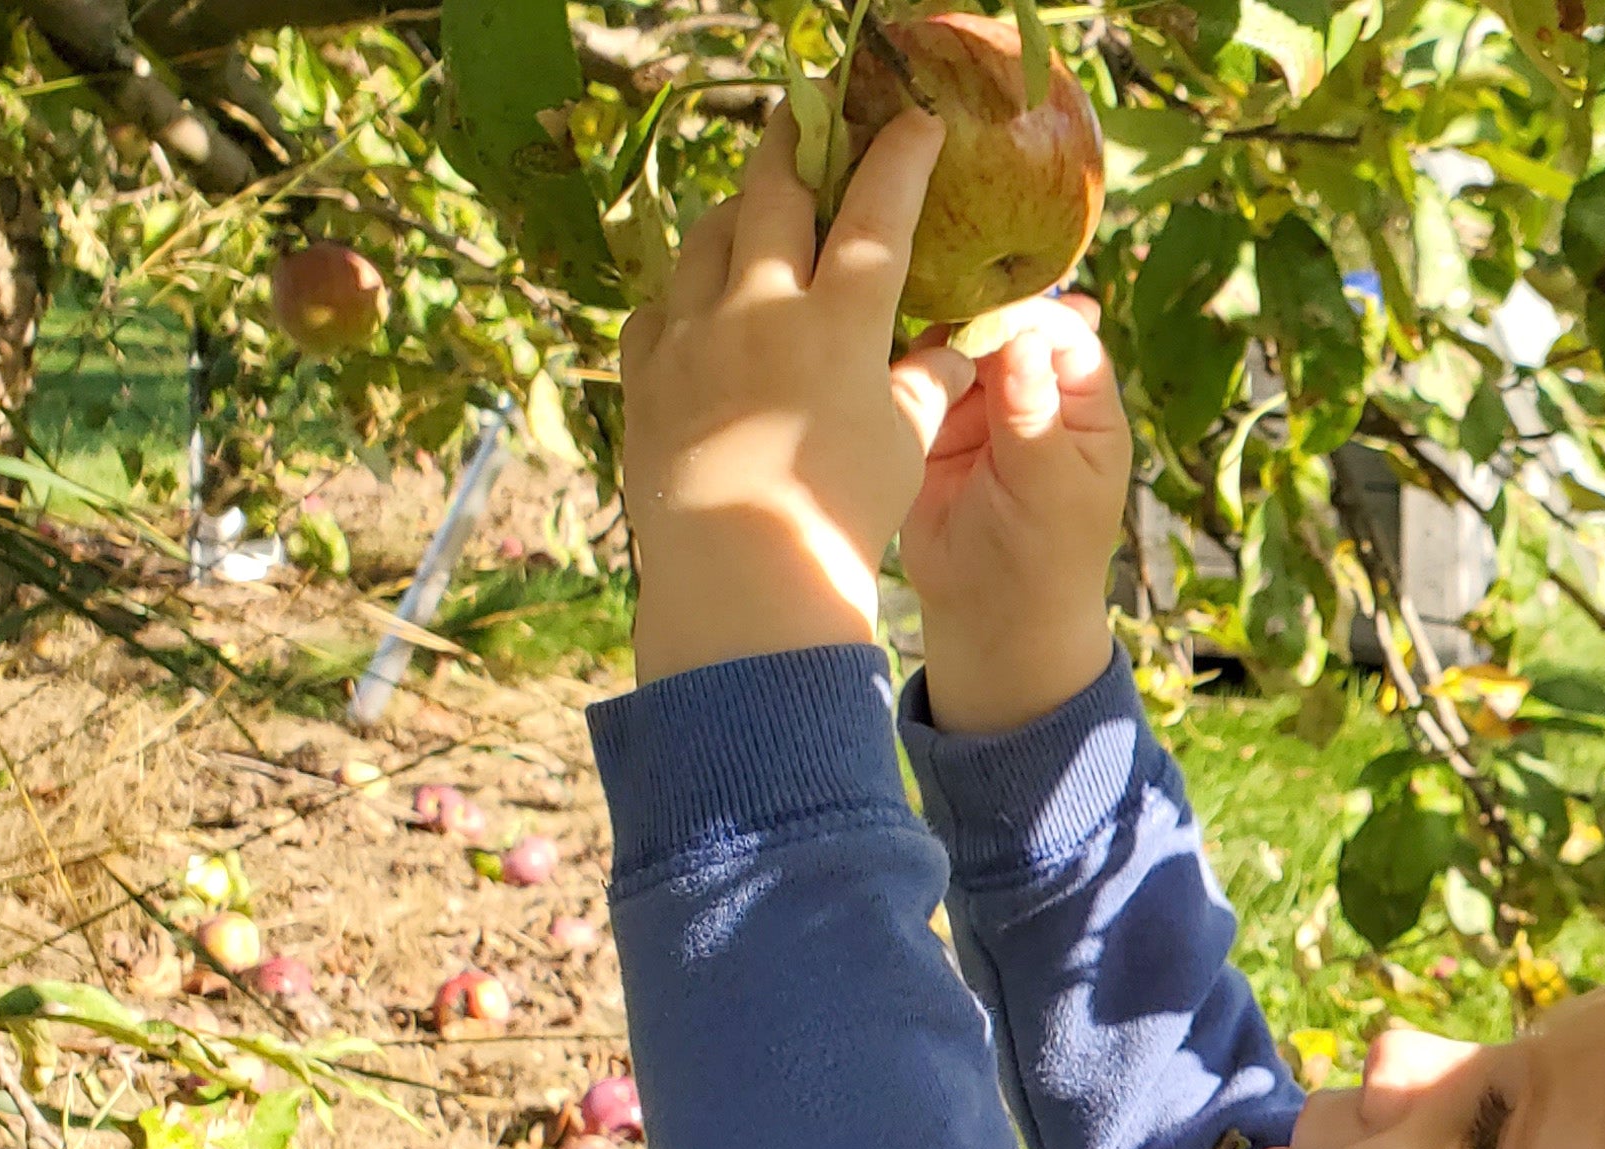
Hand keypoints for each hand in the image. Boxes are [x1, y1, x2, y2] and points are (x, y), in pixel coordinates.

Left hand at [617, 106, 976, 681]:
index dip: (899, 158)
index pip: (877, 213)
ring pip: (708, 238)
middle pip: (773, 193)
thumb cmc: (843, 514)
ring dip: (737, 213)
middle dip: (792, 141)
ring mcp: (692, 335)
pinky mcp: (647, 372)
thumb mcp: (904, 443)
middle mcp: (760, 309)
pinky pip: (660, 306)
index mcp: (838, 323)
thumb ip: (928, 382)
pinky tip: (702, 308)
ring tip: (754, 213)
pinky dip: (686, 292)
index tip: (914, 120)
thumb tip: (957, 351)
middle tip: (802, 115)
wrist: (742, 577)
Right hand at [899, 294, 1132, 732]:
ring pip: (955, 345)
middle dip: (974, 317)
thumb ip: (1033, 411)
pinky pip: (917, 379)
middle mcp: (1033, 395)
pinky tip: (889, 370)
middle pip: (1004, 328)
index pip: (1063, 334)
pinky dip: (904, 370)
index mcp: (1083, 407)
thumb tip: (1024, 335)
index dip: (1028, 315)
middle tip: (936, 312)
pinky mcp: (932, 424)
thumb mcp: (1048, 486)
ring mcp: (980, 407)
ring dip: (933, 340)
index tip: (987, 309)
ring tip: (913, 350)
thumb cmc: (1042, 559)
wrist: (986, 619)